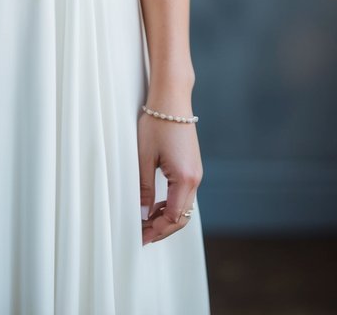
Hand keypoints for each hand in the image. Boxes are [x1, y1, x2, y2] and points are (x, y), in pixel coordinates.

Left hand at [138, 109, 201, 246]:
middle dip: (163, 229)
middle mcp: (195, 178)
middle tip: (142, 235)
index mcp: (184, 178)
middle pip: (182, 217)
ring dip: (167, 218)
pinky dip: (172, 205)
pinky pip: (185, 194)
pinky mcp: (193, 166)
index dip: (157, 230)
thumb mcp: (145, 157)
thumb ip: (145, 188)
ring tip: (145, 222)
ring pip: (184, 207)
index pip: (174, 217)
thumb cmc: (156, 124)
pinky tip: (156, 205)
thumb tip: (143, 214)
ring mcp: (196, 172)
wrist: (172, 99)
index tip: (141, 236)